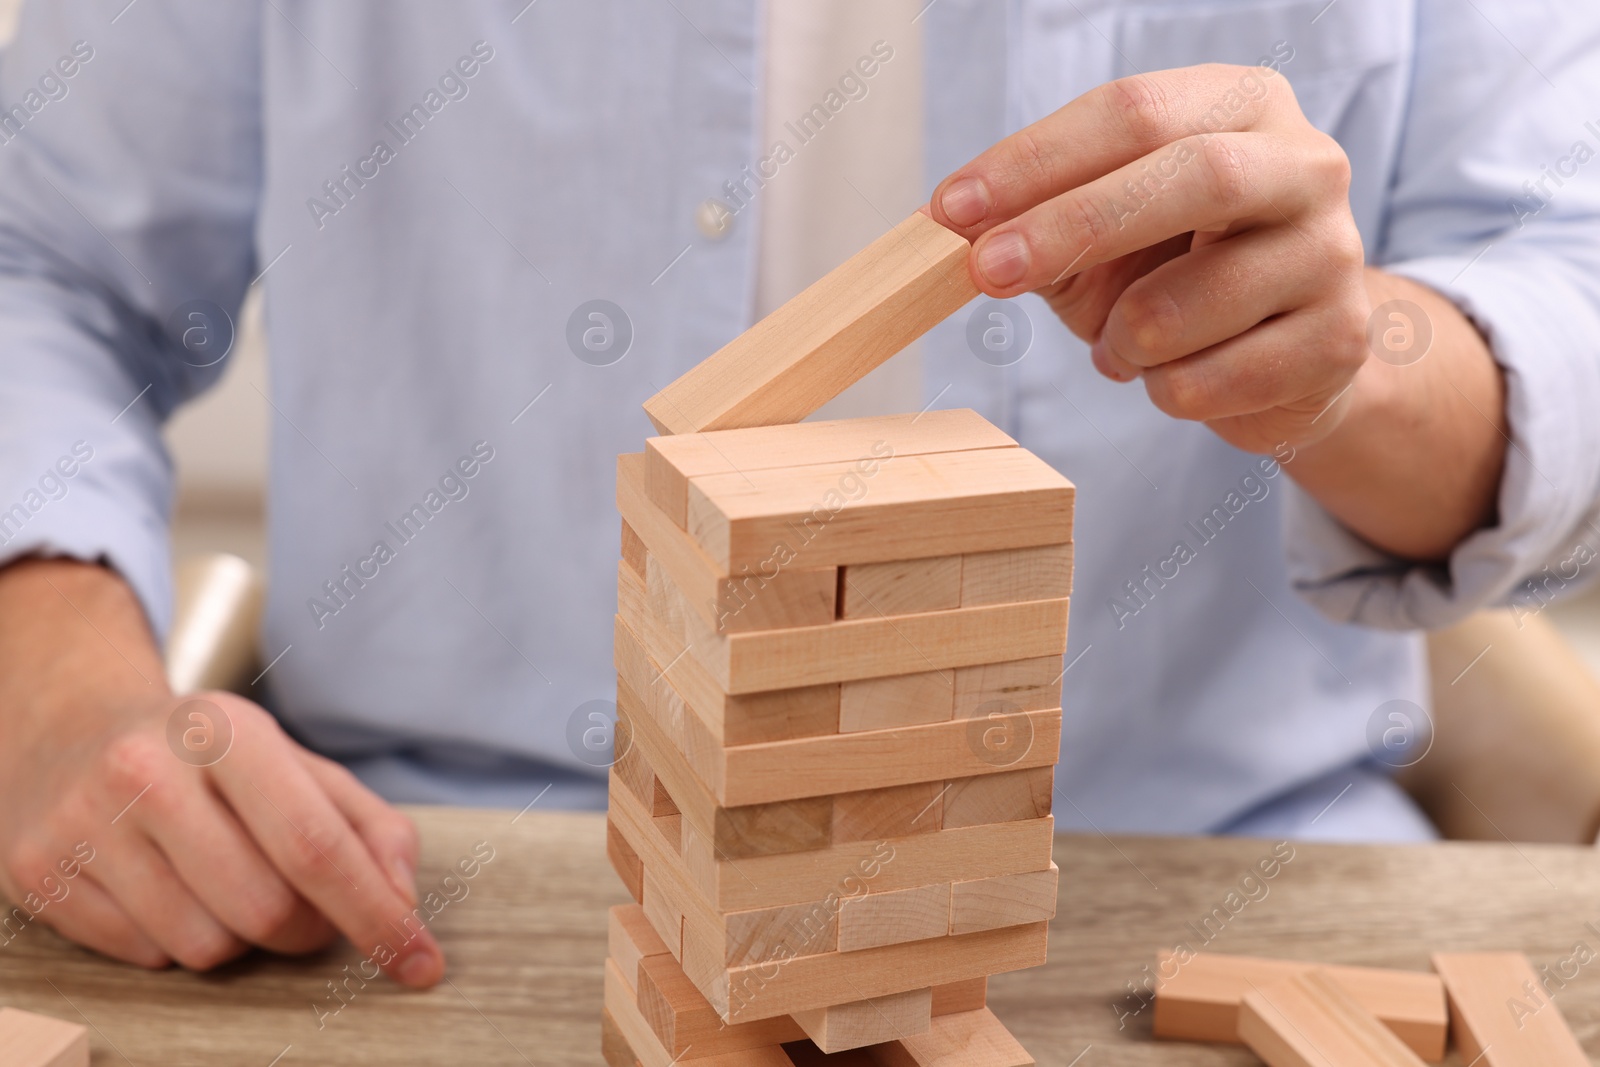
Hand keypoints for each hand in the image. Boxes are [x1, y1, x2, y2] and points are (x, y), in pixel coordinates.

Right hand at [0, 559, 443, 986]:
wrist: (76, 733)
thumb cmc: (214, 762)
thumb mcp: (298, 767)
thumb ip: (370, 829)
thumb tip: (402, 901)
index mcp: (229, 730)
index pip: (316, 845)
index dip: (376, 915)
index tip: (421, 963)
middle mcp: (149, 769)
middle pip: (265, 910)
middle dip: (305, 930)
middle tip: (305, 909)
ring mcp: (87, 821)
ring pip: (206, 947)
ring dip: (238, 938)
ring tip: (223, 884)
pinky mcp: (40, 871)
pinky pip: (146, 957)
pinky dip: (174, 941)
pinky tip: (162, 888)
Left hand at [932, 63, 1368, 453]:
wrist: (1280, 353)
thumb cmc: (1177, 271)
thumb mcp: (1100, 232)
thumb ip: (1037, 218)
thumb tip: (948, 226)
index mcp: (1241, 105)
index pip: (1134, 110)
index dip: (1035, 160)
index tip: (953, 208)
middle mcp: (1304, 164)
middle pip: (1192, 176)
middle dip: (1072, 225)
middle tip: (988, 270)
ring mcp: (1333, 254)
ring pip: (1188, 303)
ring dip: (1120, 336)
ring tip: (1123, 343)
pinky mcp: (1337, 343)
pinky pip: (1207, 382)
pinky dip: (1162, 390)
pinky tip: (1176, 375)